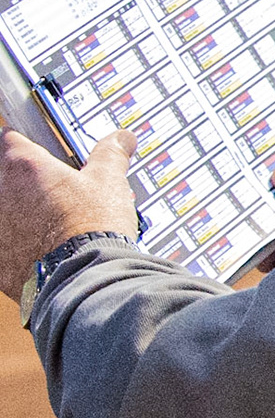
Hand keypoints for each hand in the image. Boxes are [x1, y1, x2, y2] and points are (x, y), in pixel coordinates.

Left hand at [0, 129, 139, 300]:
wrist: (82, 279)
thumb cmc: (90, 228)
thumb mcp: (109, 182)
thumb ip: (110, 154)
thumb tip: (119, 139)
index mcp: (23, 166)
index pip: (10, 138)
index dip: (27, 141)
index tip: (43, 150)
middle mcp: (0, 193)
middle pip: (5, 176)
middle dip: (26, 181)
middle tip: (56, 190)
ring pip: (6, 209)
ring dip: (22, 212)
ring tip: (55, 223)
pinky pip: (5, 242)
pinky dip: (18, 243)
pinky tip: (44, 249)